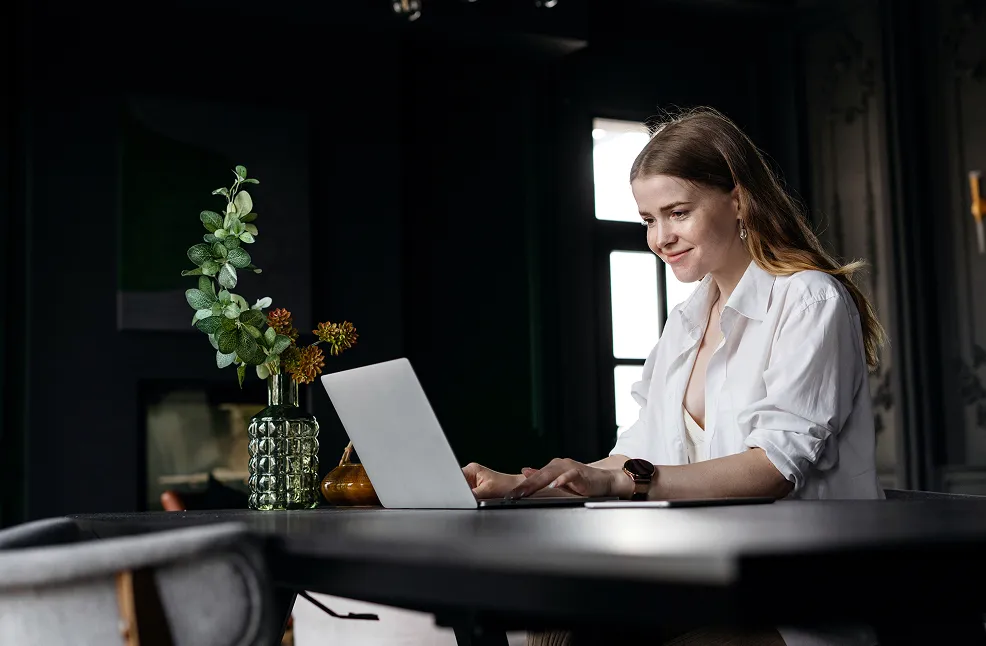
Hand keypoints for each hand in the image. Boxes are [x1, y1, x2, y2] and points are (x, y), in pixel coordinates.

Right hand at [462, 463, 525, 498]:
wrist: (516, 489)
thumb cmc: (507, 486)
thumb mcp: (487, 491)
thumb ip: (473, 494)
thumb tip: (463, 499)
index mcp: (472, 469)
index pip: (457, 477)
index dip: (456, 488)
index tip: (459, 495)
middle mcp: (471, 474)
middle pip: (458, 486)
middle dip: (462, 494)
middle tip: (472, 497)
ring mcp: (473, 483)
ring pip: (462, 493)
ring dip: (467, 498)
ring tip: (479, 497)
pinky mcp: (476, 490)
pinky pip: (468, 497)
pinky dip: (471, 500)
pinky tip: (478, 500)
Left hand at [505, 458, 631, 499]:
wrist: (605, 481)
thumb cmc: (583, 482)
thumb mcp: (560, 480)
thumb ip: (543, 476)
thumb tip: (525, 471)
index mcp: (552, 468)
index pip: (533, 478)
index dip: (521, 487)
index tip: (509, 496)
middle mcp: (559, 465)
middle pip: (538, 476)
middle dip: (524, 487)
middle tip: (512, 496)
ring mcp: (569, 467)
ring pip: (550, 474)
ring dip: (536, 482)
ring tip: (525, 492)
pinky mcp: (580, 472)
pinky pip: (569, 475)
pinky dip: (561, 479)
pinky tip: (554, 485)